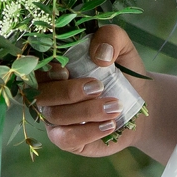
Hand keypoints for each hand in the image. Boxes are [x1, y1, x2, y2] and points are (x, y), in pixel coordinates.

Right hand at [35, 25, 147, 157]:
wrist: (141, 106)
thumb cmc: (123, 74)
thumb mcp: (122, 48)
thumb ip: (111, 37)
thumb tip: (99, 55)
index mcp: (53, 68)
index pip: (35, 69)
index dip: (45, 71)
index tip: (66, 71)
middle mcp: (48, 93)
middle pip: (42, 95)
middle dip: (70, 92)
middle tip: (100, 88)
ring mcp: (54, 118)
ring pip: (55, 116)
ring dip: (86, 111)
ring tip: (115, 107)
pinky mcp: (65, 139)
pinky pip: (66, 138)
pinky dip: (88, 132)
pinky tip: (109, 125)